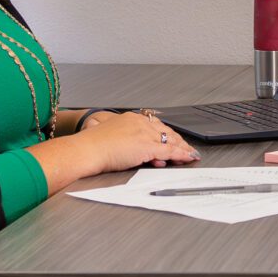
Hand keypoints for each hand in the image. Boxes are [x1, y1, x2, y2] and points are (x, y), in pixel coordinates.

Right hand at [82, 110, 199, 172]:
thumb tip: (132, 149)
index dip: (166, 134)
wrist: (87, 150)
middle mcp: (140, 123)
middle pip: (166, 132)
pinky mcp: (147, 146)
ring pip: (170, 141)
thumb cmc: (92, 146)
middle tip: (187, 148)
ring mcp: (145, 134)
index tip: (173, 139)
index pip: (155, 126)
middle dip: (178, 141)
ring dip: (183, 148)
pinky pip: (169, 151)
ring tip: (191, 154)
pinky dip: (181, 154)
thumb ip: (124, 140)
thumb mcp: (111, 137)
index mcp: (131, 119)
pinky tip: (187, 157)